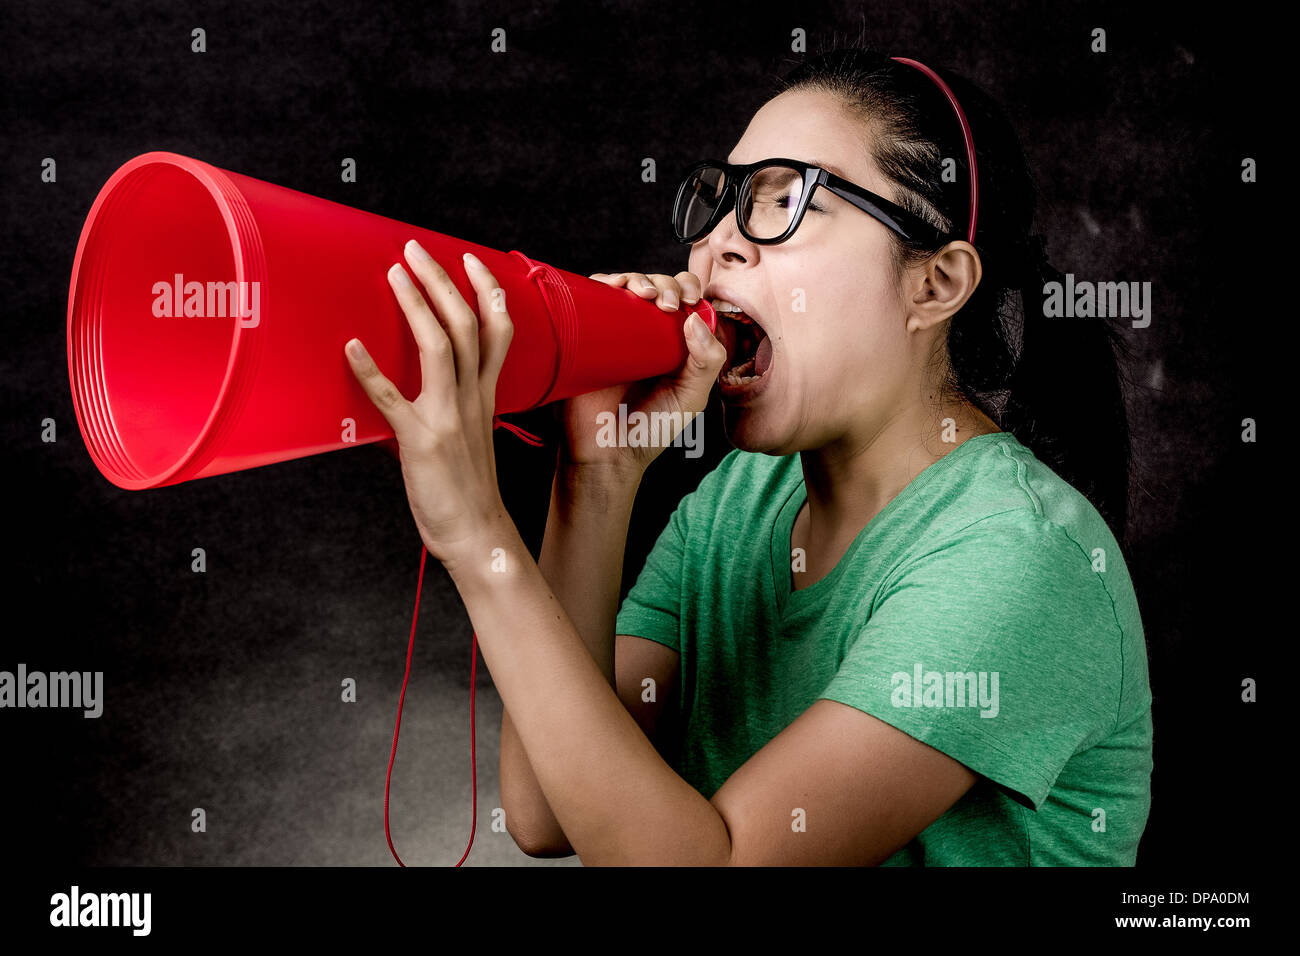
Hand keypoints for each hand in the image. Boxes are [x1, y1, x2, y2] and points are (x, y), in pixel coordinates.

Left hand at [345, 240, 515, 570]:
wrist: (478, 534)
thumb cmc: (469, 490)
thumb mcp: (471, 438)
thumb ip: (452, 407)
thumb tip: (412, 390)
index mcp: (486, 397)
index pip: (497, 331)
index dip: (486, 291)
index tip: (469, 260)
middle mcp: (472, 399)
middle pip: (467, 325)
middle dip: (443, 281)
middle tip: (416, 248)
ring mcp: (448, 417)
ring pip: (441, 347)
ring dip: (416, 306)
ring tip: (396, 273)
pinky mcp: (421, 441)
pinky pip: (393, 400)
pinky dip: (371, 372)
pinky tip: (351, 346)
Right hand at [554, 270, 725, 476]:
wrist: (607, 453)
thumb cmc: (650, 429)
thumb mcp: (691, 397)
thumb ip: (707, 362)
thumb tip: (695, 317)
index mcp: (675, 343)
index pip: (685, 300)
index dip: (688, 290)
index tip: (689, 300)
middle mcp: (646, 332)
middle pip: (658, 286)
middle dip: (666, 284)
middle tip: (667, 304)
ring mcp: (615, 331)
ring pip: (626, 286)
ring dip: (637, 278)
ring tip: (644, 294)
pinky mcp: (587, 334)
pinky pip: (593, 299)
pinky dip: (603, 283)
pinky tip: (613, 287)